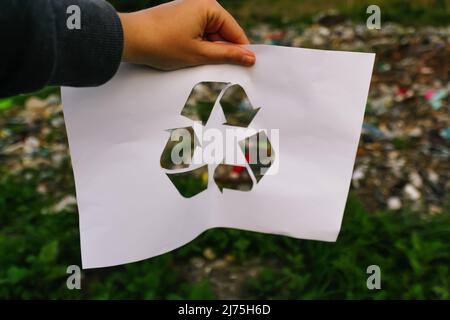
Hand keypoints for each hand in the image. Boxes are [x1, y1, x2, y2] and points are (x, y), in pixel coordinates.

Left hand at [118, 0, 255, 69]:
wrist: (129, 39)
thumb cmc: (163, 44)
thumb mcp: (200, 54)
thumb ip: (227, 55)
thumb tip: (250, 57)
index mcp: (209, 7)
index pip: (235, 32)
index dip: (241, 52)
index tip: (247, 69)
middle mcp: (201, 3)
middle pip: (223, 33)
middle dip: (221, 52)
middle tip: (219, 72)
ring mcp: (189, 9)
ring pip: (209, 36)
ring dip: (208, 52)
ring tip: (197, 64)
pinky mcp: (180, 18)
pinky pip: (197, 34)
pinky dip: (197, 47)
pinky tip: (190, 58)